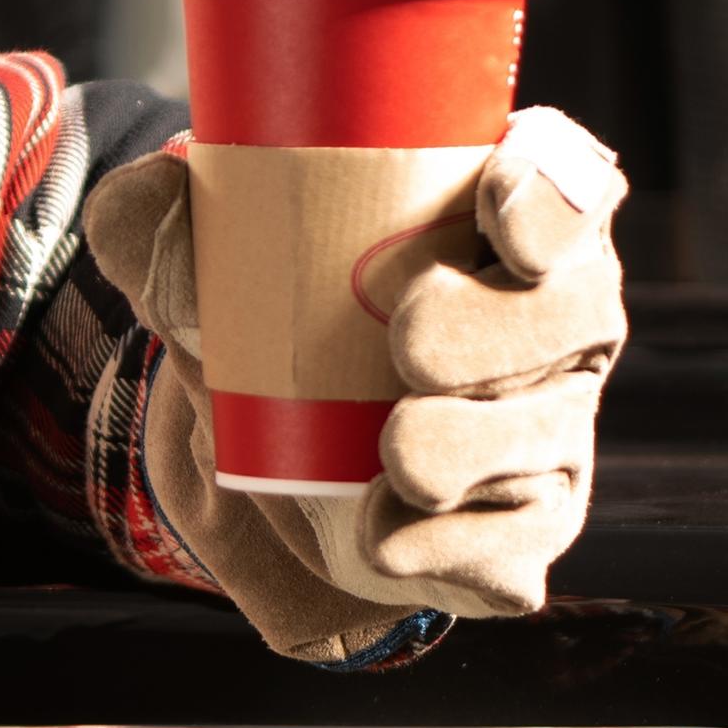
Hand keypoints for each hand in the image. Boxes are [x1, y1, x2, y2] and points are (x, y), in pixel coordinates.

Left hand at [81, 108, 627, 663]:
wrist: (266, 488)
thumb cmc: (269, 340)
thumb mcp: (207, 278)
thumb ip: (161, 224)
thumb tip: (148, 192)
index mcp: (499, 227)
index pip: (568, 184)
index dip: (551, 193)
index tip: (490, 210)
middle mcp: (555, 322)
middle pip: (579, 308)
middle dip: (501, 325)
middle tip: (405, 341)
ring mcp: (552, 430)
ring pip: (551, 432)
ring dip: (472, 443)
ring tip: (395, 454)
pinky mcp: (526, 531)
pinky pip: (516, 544)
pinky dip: (447, 544)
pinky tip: (384, 534)